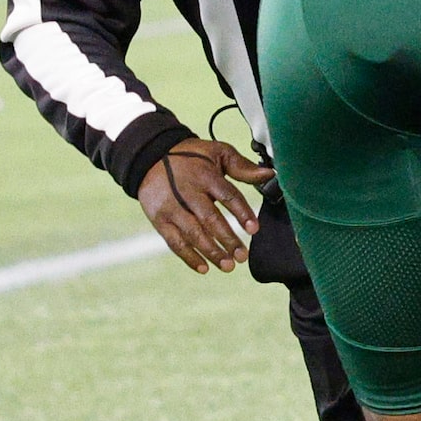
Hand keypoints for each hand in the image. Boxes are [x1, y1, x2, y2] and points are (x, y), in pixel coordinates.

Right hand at [138, 138, 273, 273]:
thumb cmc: (191, 156)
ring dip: (211, 252)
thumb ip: (243, 167)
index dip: (241, 213)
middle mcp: (187, 192)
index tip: (254, 230)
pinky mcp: (158, 219)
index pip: (227, 196)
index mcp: (205, 176)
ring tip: (228, 266)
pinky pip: (174, 242)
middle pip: (209, 219)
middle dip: (227, 239)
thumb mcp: (217, 153)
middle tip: (242, 256)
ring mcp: (171, 208)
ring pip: (192, 234)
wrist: (150, 157)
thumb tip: (270, 174)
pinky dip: (188, 257)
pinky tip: (204, 268)